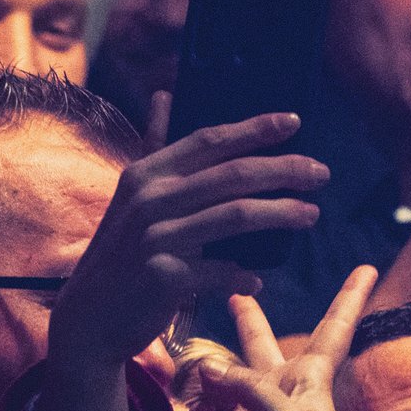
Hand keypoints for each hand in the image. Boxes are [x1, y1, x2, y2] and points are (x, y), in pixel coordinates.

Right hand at [47, 114, 326, 373]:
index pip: (209, 140)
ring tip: (311, 215)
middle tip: (321, 173)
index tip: (295, 120)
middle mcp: (149, 199)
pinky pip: (221, 270)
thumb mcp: (133, 195)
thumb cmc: (122, 251)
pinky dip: (243, 276)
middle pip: (233, 174)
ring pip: (236, 215)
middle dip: (285, 169)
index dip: (254, 128)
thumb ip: (155, 147)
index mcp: (146, 173)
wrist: (90, 315)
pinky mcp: (163, 276)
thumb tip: (165, 94)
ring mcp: (155, 237)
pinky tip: (257, 281)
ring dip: (281, 214)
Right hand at [191, 267, 374, 410]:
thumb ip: (250, 389)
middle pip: (263, 347)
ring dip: (209, 376)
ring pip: (223, 379)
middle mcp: (281, 395)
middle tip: (234, 289)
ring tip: (200, 378)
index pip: (334, 330)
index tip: (367, 268)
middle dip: (249, 320)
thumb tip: (209, 367)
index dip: (349, 299)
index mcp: (312, 384)